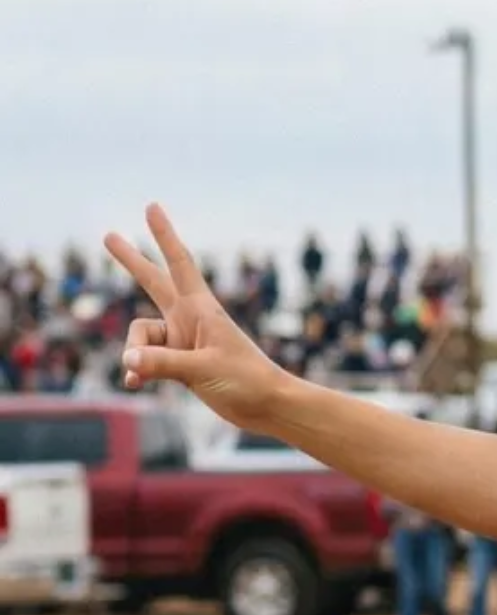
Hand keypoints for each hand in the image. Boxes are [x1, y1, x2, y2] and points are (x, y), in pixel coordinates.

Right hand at [103, 204, 286, 432]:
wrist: (270, 407)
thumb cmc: (247, 381)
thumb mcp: (203, 369)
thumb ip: (162, 364)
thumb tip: (127, 361)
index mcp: (200, 308)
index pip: (179, 262)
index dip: (164, 235)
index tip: (152, 207)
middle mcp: (189, 320)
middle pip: (153, 283)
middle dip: (132, 261)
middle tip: (108, 236)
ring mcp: (184, 341)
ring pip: (142, 336)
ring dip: (136, 354)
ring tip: (135, 375)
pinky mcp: (182, 365)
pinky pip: (149, 361)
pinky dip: (140, 371)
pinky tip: (133, 383)